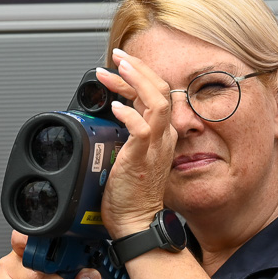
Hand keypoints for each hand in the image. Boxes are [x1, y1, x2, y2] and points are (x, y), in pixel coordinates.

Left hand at [96, 51, 177, 235]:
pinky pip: (142, 127)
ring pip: (157, 101)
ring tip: (118, 69)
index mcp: (161, 135)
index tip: (117, 66)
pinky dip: (128, 113)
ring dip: (136, 81)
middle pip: (160, 89)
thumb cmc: (132, 194)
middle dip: (138, 68)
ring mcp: (156, 146)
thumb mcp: (131, 154)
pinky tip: (114, 108)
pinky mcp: (143, 157)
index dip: (137, 76)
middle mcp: (164, 137)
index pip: (155, 94)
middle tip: (117, 57)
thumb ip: (127, 132)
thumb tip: (114, 113)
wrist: (135, 221)